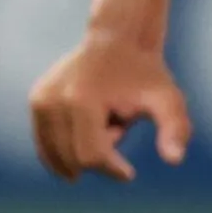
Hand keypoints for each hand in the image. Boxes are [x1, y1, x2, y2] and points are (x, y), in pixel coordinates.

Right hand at [29, 31, 192, 181]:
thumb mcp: (169, 100)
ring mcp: (40, 99)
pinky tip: (88, 123)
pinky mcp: (36, 100)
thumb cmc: (147, 75)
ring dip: (83, 149)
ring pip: (59, 154)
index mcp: (81, 101)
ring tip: (103, 121)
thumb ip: (176, 130)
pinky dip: (69, 145)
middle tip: (117, 126)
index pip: (91, 157)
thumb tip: (175, 161)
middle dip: (99, 154)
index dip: (112, 170)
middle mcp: (53, 100)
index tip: (129, 172)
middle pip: (73, 158)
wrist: (118, 41)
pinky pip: (47, 146)